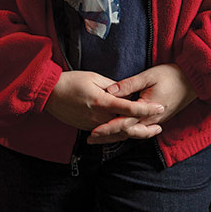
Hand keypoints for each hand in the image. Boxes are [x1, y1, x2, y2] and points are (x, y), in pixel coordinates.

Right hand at [44, 70, 165, 131]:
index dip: (146, 109)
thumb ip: (112, 86)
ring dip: (135, 134)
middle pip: (127, 128)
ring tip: (149, 131)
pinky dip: (120, 134)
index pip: (130, 108)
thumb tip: (125, 91)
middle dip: (145, 129)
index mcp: (102, 102)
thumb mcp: (93, 77)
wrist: (50, 94)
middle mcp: (99, 117)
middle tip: (159, 127)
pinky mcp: (87, 128)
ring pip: (118, 134)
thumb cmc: (71, 80)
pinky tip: (129, 132)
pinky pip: (108, 134)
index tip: (160, 107)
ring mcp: (93, 125)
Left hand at [87, 64, 196, 143]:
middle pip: (126, 132)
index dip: (107, 128)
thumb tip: (110, 90)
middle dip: (108, 136)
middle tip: (90, 139)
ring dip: (116, 136)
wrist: (194, 81)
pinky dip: (127, 132)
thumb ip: (129, 84)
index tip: (93, 131)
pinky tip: (118, 132)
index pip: (123, 123)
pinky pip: (139, 130)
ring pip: (132, 133)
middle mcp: (151, 120)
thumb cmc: (172, 75)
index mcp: (147, 110)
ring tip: (100, 139)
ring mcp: (155, 121)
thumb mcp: (149, 76)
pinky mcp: (157, 119)